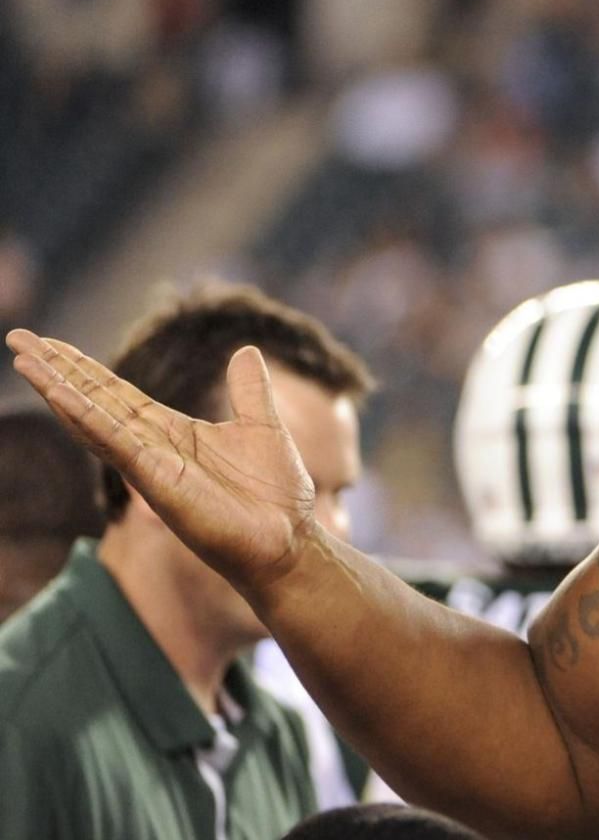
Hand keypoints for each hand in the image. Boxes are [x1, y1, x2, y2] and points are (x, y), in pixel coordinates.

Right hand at [7, 329, 317, 590]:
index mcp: (170, 432)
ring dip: (58, 388)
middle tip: (18, 339)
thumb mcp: (261, 425)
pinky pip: (115, 443)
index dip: (83, 368)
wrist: (289, 542)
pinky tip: (59, 394)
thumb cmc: (274, 495)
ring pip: (93, 419)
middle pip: (93, 400)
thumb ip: (248, 390)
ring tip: (24, 359)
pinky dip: (87, 418)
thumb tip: (246, 351)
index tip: (50, 343)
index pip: (115, 394)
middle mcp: (151, 447)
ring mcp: (149, 465)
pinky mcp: (157, 481)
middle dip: (56, 370)